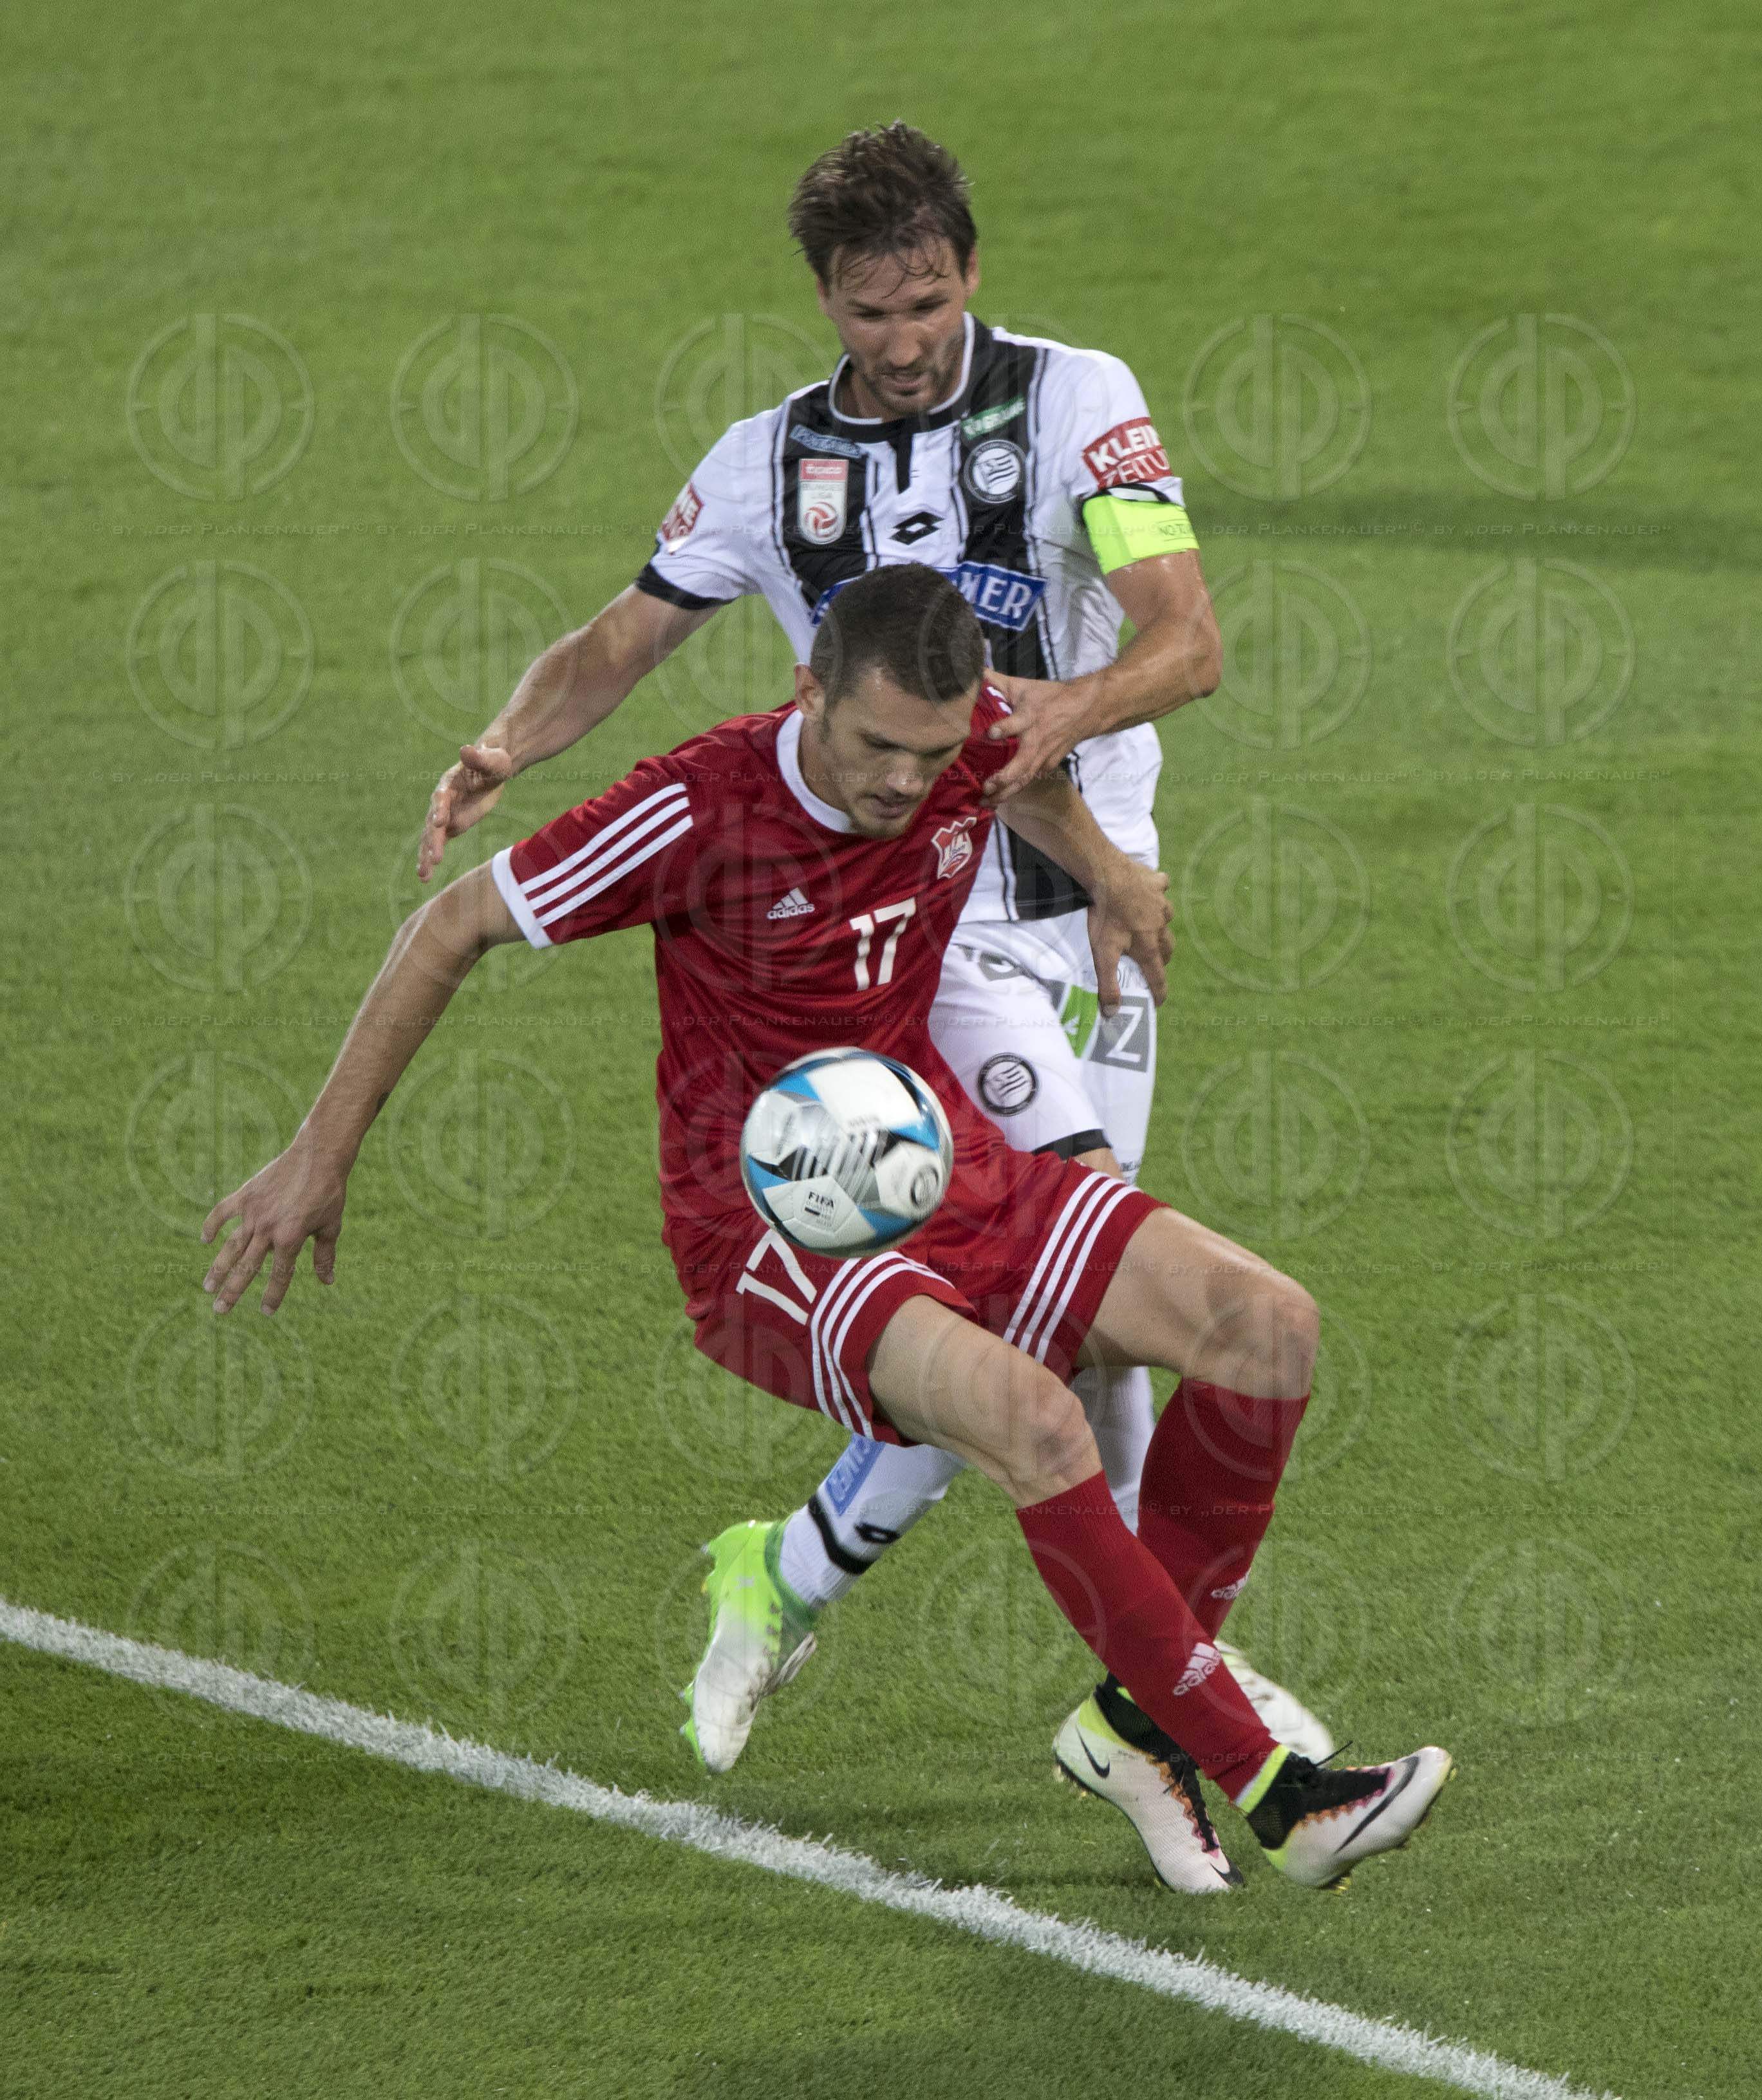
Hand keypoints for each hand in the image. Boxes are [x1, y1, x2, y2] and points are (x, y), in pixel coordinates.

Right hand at [201, 1140, 349, 1315]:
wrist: (318, 1156)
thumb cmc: (329, 1193)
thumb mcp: (331, 1226)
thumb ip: (324, 1255)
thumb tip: (327, 1281)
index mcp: (290, 1239)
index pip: (280, 1275)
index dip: (273, 1295)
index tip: (266, 1312)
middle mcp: (268, 1229)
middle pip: (246, 1267)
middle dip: (232, 1291)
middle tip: (220, 1310)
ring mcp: (254, 1212)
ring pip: (231, 1246)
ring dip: (218, 1267)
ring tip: (207, 1287)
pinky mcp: (246, 1195)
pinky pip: (223, 1211)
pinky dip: (212, 1224)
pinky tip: (205, 1239)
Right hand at [418, 743, 516, 881]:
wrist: (492, 769)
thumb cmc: (494, 762)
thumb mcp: (493, 760)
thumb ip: (480, 757)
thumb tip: (466, 748)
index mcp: (450, 783)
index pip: (442, 797)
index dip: (440, 809)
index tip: (440, 822)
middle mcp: (442, 800)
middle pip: (434, 822)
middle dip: (433, 840)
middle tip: (434, 860)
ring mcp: (444, 814)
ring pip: (431, 837)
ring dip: (426, 855)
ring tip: (423, 876)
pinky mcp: (450, 825)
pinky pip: (437, 843)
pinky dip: (430, 858)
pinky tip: (424, 876)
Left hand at [982, 673, 1098, 803]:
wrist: (1085, 710)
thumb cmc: (1049, 697)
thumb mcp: (1023, 686)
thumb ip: (995, 682)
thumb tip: (969, 673)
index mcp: (1031, 716)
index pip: (1018, 722)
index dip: (1005, 728)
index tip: (991, 733)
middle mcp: (1037, 739)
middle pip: (1022, 763)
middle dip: (1004, 777)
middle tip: (985, 786)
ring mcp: (1044, 756)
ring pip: (1025, 778)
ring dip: (1006, 792)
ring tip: (986, 802)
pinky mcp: (1048, 765)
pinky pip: (1029, 781)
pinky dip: (1014, 791)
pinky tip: (997, 801)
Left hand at [1087, 859, 1172, 1014]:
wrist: (1107, 874)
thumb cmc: (1104, 915)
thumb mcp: (1102, 953)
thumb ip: (1108, 984)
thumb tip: (1112, 1013)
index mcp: (1148, 946)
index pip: (1157, 976)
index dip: (1158, 992)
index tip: (1158, 1003)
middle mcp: (1160, 926)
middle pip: (1167, 948)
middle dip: (1161, 959)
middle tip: (1152, 963)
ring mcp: (1161, 902)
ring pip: (1167, 919)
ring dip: (1160, 926)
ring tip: (1149, 927)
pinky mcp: (1156, 882)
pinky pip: (1163, 888)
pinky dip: (1158, 893)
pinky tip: (1150, 892)